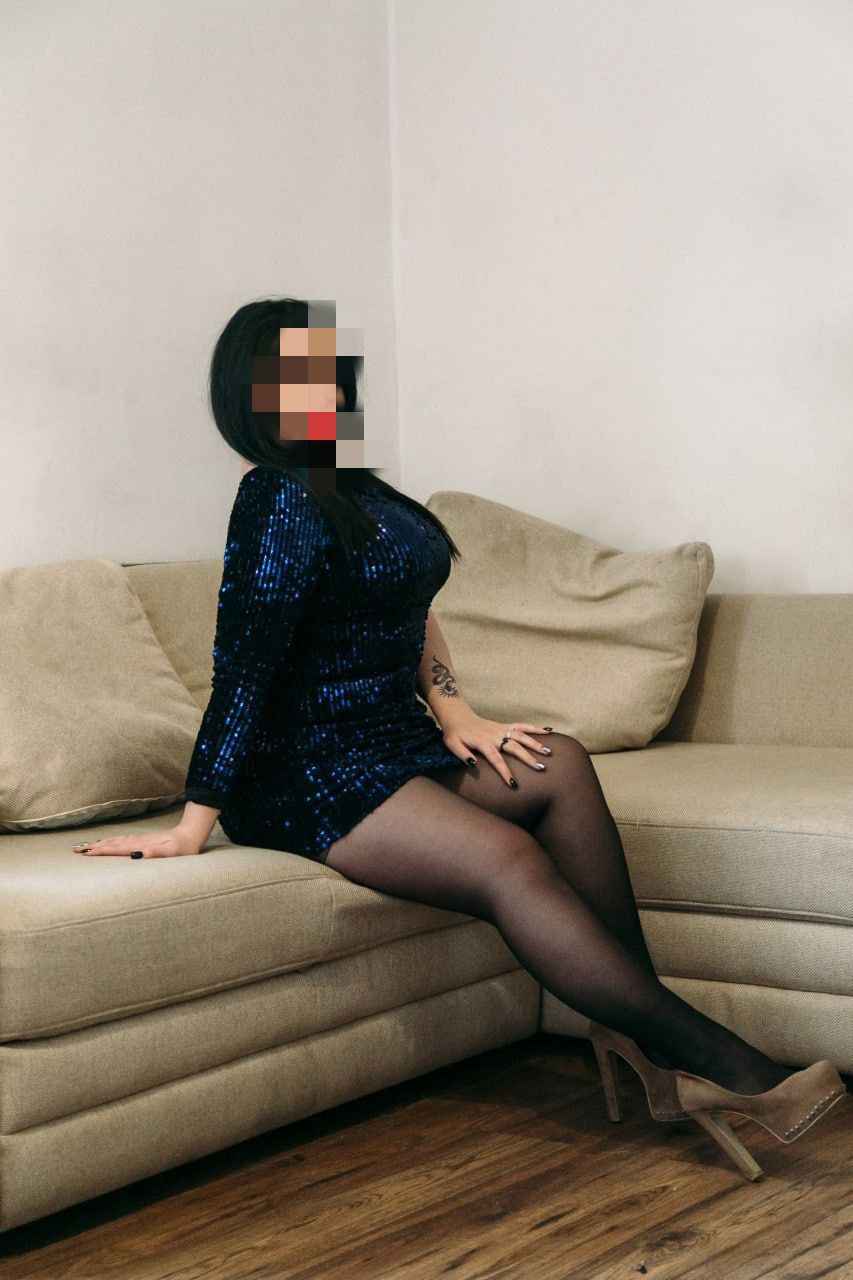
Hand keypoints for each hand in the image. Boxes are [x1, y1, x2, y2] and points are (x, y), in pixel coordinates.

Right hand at [71, 828, 203, 857]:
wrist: (191, 835)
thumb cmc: (182, 848)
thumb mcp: (172, 852)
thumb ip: (156, 852)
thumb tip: (139, 853)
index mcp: (140, 846)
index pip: (116, 849)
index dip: (101, 851)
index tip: (86, 853)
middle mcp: (137, 842)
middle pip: (111, 844)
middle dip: (93, 846)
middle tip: (75, 849)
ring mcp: (139, 840)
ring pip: (115, 841)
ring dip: (99, 844)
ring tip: (85, 846)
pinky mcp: (143, 841)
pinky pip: (121, 841)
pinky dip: (110, 842)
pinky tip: (107, 843)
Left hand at [439, 709, 553, 787]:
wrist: (457, 715)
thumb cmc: (454, 733)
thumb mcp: (452, 745)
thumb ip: (462, 754)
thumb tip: (473, 765)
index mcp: (483, 742)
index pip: (496, 759)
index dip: (505, 772)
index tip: (514, 784)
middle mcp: (495, 735)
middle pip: (515, 747)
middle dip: (528, 758)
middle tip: (541, 767)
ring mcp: (501, 729)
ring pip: (522, 735)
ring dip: (536, 743)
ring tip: (549, 752)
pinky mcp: (504, 726)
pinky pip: (521, 726)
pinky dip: (534, 728)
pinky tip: (548, 731)